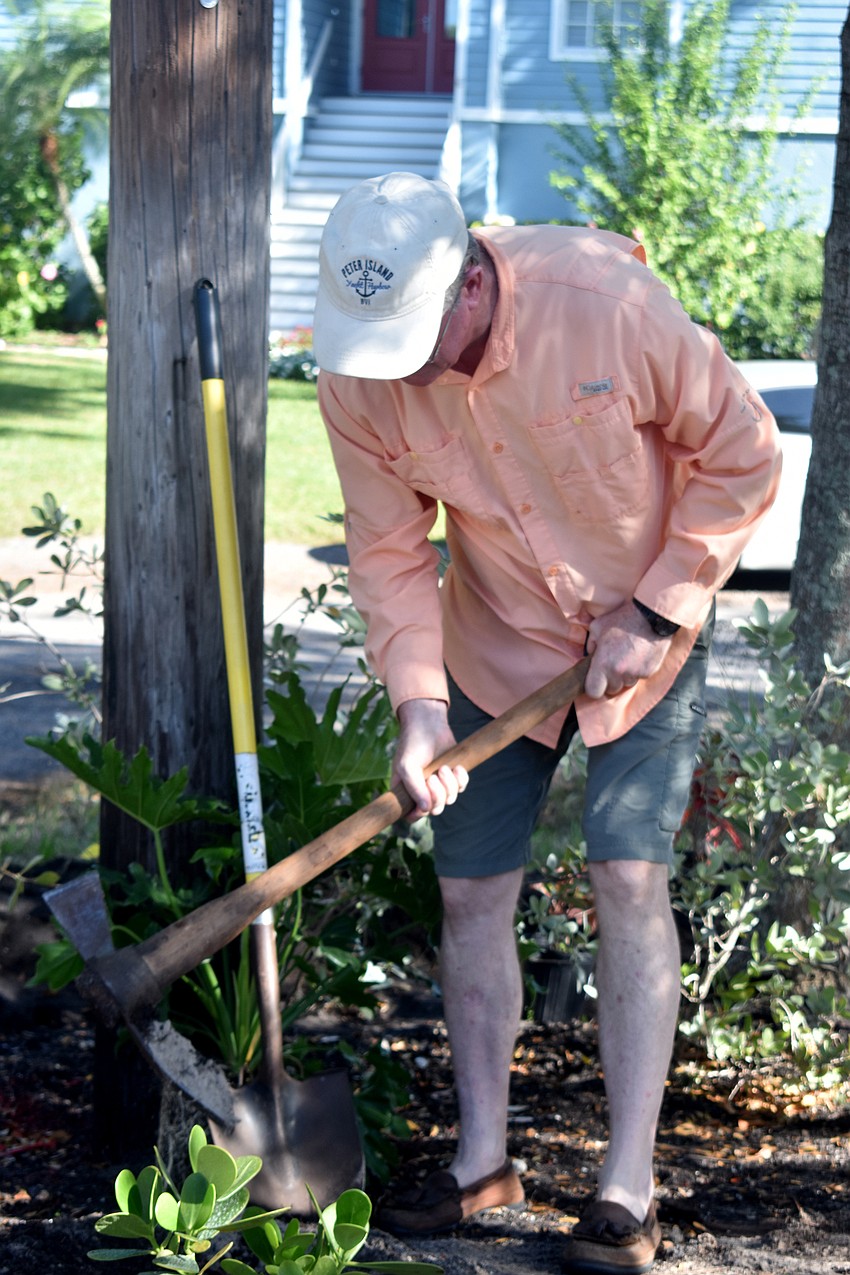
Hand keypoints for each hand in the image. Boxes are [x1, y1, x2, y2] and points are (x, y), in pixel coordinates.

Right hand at [393, 698, 468, 818]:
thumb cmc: (413, 743)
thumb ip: (414, 788)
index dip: (418, 814)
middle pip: (434, 809)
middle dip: (438, 795)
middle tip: (433, 777)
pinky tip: (455, 767)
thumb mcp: (407, 765)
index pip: (411, 815)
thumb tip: (426, 809)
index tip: (423, 805)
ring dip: (449, 785)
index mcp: (406, 791)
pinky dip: (461, 779)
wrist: (429, 723)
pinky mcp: (453, 776)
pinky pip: (462, 787)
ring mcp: (439, 784)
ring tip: (443, 767)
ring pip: (450, 799)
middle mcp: (422, 790)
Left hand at [584, 600, 673, 699]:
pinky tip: (637, 655)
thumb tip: (589, 656)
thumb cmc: (622, 619)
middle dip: (609, 680)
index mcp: (602, 664)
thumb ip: (590, 645)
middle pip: (611, 689)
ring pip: (626, 684)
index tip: (595, 680)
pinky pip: (639, 677)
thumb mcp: (597, 627)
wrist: (651, 616)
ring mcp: (635, 673)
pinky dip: (637, 670)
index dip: (593, 687)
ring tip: (626, 657)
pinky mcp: (649, 672)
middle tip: (612, 663)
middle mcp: (618, 672)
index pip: (593, 692)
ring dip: (624, 676)